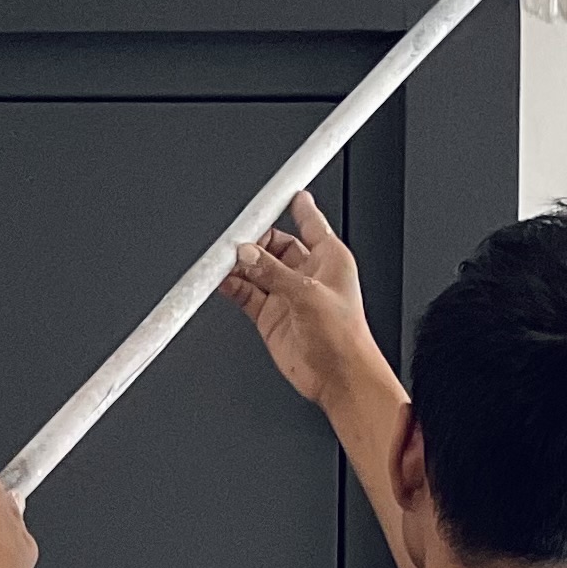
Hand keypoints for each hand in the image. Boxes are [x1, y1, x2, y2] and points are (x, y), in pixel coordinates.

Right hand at [220, 187, 377, 418]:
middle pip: (274, 244)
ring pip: (257, 269)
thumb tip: (247, 255)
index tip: (281, 190)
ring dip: (240, 264)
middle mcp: (307, 274)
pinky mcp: (270, 316)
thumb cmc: (345, 337)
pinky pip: (246, 293)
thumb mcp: (309, 295)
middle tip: (236, 238)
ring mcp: (286, 294)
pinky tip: (221, 280)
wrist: (339, 378)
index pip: (310, 222)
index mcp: (330, 258)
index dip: (296, 205)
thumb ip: (274, 273)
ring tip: (222, 259)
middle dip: (255, 240)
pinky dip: (232, 286)